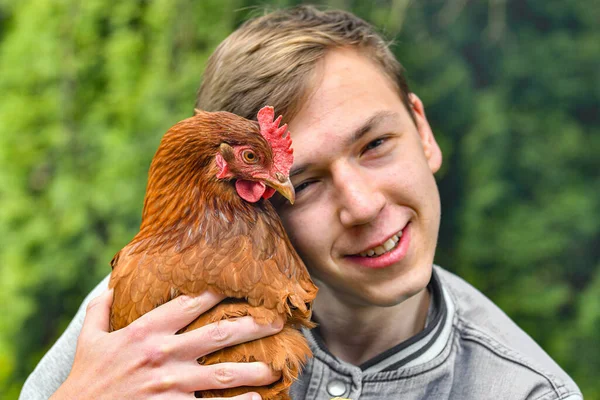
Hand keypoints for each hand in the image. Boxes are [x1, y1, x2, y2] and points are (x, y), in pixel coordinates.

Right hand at [51, 289, 282, 399]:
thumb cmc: (86, 378)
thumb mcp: (89, 339)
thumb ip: (100, 311)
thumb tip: (110, 287)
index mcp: (145, 331)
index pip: (188, 304)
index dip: (217, 291)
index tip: (241, 284)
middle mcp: (163, 354)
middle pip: (217, 334)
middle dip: (252, 326)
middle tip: (278, 321)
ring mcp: (170, 384)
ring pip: (221, 373)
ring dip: (252, 369)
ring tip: (276, 367)